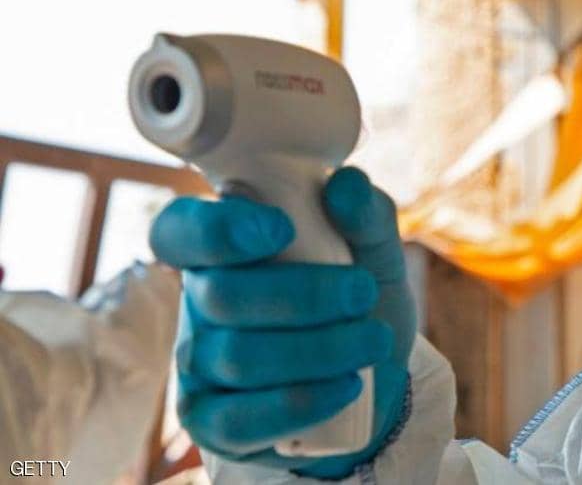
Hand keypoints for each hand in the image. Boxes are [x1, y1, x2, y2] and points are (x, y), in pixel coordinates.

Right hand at [151, 167, 415, 477]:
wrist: (377, 377)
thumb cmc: (361, 302)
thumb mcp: (377, 252)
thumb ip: (367, 214)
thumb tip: (344, 185)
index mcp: (225, 248)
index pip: (179, 230)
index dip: (218, 230)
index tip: (281, 230)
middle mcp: (200, 302)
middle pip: (222, 296)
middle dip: (306, 295)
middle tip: (364, 292)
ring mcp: (199, 364)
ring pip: (239, 358)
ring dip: (320, 349)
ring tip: (373, 340)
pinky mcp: (212, 421)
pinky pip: (240, 419)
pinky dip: (303, 401)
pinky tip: (347, 386)